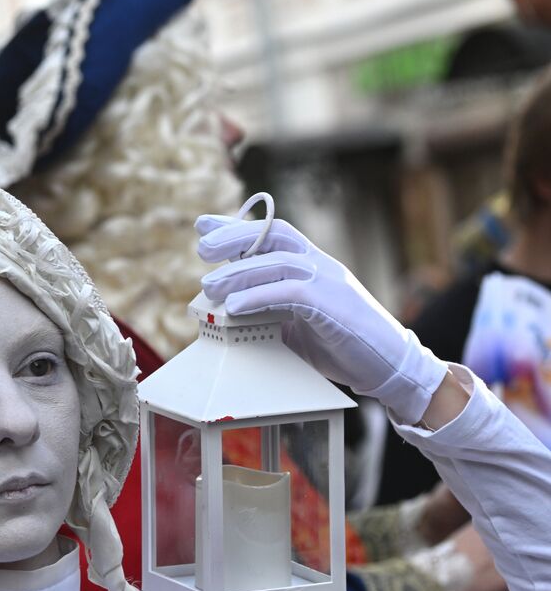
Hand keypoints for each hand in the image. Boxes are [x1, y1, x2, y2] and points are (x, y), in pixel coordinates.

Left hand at [196, 214, 448, 424]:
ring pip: (277, 263)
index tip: (204, 223)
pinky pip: (290, 293)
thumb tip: (225, 309)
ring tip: (208, 287)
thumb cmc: (340, 345)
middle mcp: (319, 266)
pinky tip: (233, 307)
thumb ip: (267, 309)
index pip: (272, 234)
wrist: (389, 367)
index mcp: (311, 265)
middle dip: (233, 238)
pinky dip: (258, 297)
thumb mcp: (294, 323)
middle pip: (272, 237)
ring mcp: (328, 282)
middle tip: (201, 249)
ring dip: (238, 273)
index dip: (236, 225)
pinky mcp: (333, 305)